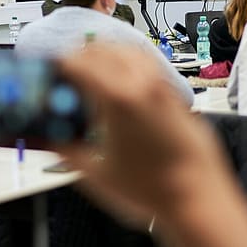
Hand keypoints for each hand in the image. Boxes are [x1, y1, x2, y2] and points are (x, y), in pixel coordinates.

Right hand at [53, 44, 238, 226]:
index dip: (56, 64)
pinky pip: (147, 63)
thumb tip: (51, 138)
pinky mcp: (176, 94)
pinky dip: (127, 64)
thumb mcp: (96, 174)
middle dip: (78, 57)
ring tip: (90, 76)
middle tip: (64, 75)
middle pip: (101, 48)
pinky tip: (120, 85)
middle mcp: (143, 83)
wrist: (198, 198)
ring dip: (104, 55)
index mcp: (118, 98)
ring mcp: (163, 86)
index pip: (78, 61)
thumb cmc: (156, 190)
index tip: (48, 72)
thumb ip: (66, 151)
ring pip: (126, 49)